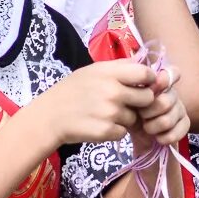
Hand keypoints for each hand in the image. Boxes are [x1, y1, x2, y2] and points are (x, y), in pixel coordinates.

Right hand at [40, 59, 157, 145]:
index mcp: (109, 73)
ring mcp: (111, 112)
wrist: (50, 116)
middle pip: (147, 98)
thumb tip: (145, 65)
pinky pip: (123, 132)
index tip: (141, 84)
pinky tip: (99, 124)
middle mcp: (113, 91)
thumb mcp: (93, 70)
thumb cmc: (72, 90)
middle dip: (140, 102)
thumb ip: (119, 67)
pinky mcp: (107, 131)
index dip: (148, 80)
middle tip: (125, 103)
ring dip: (124, 118)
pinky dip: (114, 131)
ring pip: (134, 117)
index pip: (146, 73)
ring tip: (104, 114)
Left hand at [130, 70, 189, 150]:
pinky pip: (177, 132)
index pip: (173, 73)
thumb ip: (136, 83)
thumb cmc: (128, 108)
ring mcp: (180, 108)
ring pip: (167, 120)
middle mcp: (172, 93)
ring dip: (153, 127)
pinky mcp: (185, 123)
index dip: (164, 81)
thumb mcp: (126, 95)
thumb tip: (152, 76)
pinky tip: (157, 137)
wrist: (131, 128)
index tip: (152, 88)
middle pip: (164, 103)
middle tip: (140, 115)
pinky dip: (164, 137)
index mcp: (160, 82)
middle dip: (148, 112)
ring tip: (145, 127)